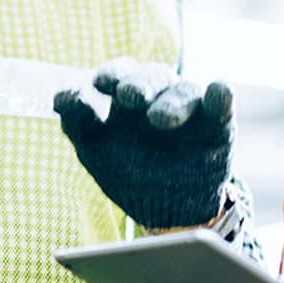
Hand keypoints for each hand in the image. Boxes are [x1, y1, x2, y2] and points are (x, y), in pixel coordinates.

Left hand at [54, 58, 233, 228]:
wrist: (167, 210)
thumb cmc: (128, 171)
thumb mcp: (95, 150)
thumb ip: (76, 122)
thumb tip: (61, 97)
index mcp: (128, 95)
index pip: (121, 73)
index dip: (112, 73)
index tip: (100, 83)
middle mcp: (160, 95)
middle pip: (153, 76)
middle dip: (141, 84)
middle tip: (130, 97)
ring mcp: (190, 109)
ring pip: (184, 90)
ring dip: (173, 100)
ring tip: (161, 120)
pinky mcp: (219, 123)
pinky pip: (221, 100)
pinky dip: (220, 95)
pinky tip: (217, 93)